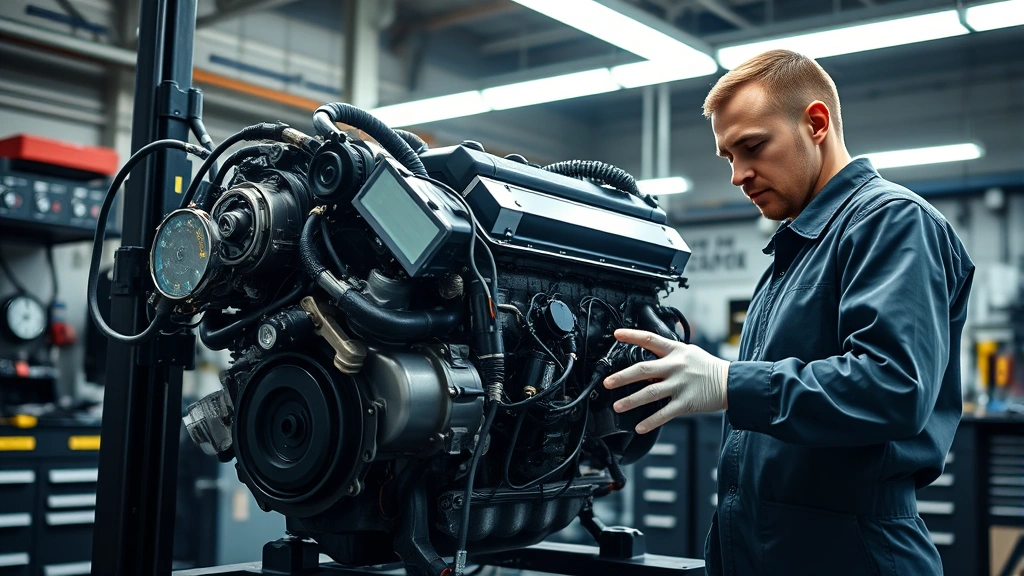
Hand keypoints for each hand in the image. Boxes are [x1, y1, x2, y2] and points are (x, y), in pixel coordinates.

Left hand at [603, 329, 729, 433]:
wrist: (730, 382)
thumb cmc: (706, 367)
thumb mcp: (688, 352)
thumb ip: (667, 354)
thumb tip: (646, 358)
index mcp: (675, 352)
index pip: (650, 339)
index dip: (632, 335)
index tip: (617, 334)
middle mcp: (675, 367)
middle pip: (643, 369)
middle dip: (622, 377)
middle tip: (608, 382)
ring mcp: (680, 385)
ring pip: (650, 393)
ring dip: (631, 400)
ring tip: (618, 406)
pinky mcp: (686, 402)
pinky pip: (664, 413)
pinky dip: (651, 421)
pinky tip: (639, 426)